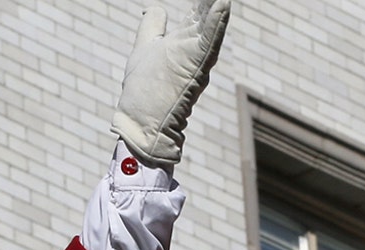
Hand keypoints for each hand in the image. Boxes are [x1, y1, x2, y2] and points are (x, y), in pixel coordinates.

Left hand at [110, 0, 231, 166]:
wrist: (141, 123)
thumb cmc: (144, 91)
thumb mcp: (145, 49)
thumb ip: (152, 26)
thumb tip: (156, 7)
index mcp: (182, 42)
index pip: (198, 13)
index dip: (204, 0)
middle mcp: (193, 48)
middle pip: (207, 14)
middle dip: (212, 0)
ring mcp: (195, 58)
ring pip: (212, 25)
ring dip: (218, 7)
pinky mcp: (193, 68)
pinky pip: (208, 43)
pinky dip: (216, 24)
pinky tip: (222, 4)